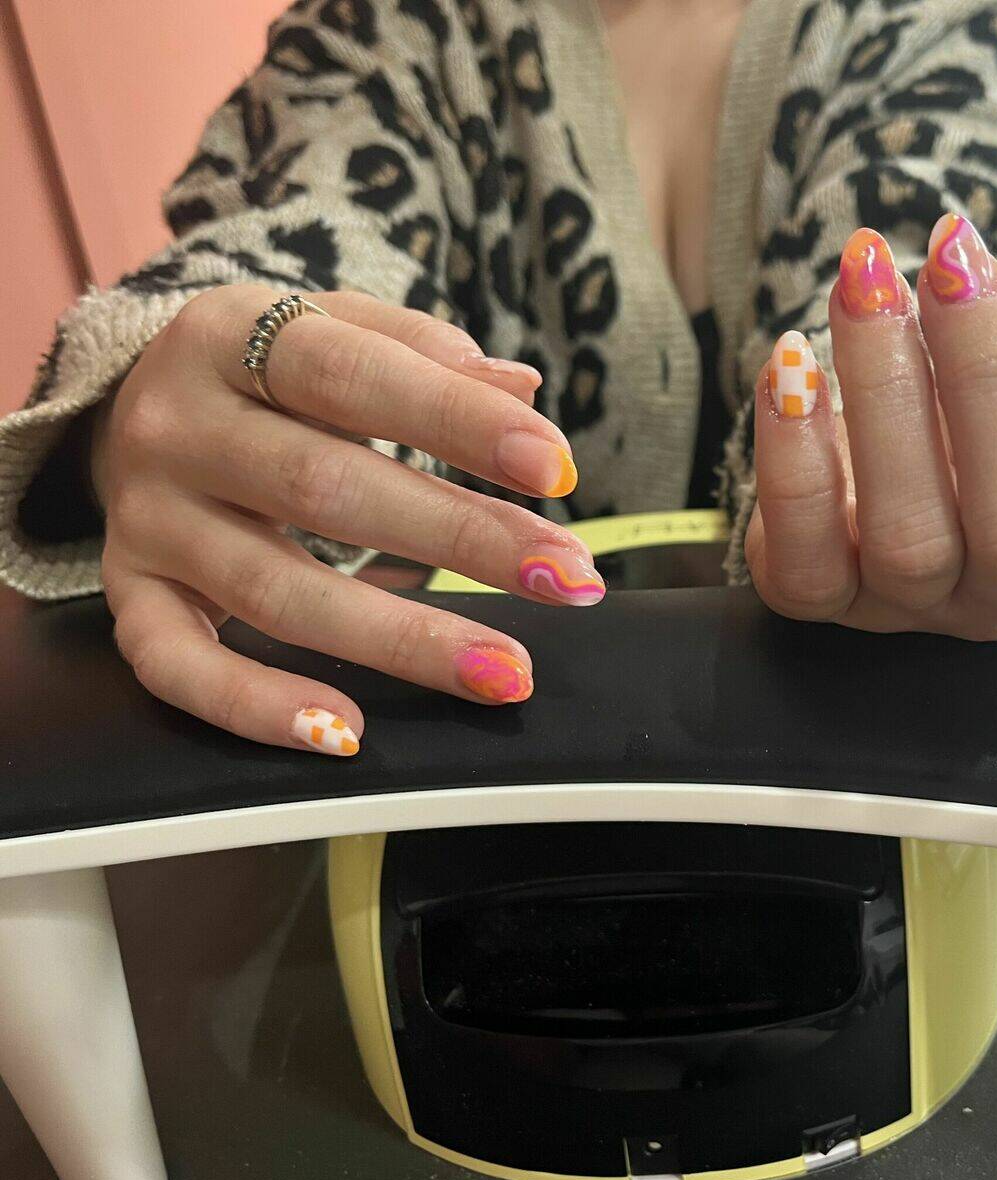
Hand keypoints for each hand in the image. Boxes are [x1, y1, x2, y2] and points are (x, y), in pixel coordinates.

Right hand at [94, 285, 604, 755]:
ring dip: (402, 641)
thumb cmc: (273, 374)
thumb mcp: (336, 331)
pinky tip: (346, 734)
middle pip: (323, 488)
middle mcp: (174, 425)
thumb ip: (424, 353)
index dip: (456, 420)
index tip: (556, 468)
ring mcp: (144, 518)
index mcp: (229, 334)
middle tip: (569, 579)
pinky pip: (175, 665)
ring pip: (275, 591)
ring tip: (505, 673)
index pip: (350, 373)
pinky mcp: (129, 592)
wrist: (135, 404)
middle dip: (463, 538)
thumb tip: (523, 387)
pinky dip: (254, 706)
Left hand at [745, 206, 996, 638]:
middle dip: (992, 378)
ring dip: (887, 394)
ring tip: (867, 281)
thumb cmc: (995, 430)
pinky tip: (792, 361)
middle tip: (955, 254)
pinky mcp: (817, 597)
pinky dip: (793, 460)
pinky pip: (801, 563)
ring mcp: (910, 608)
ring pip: (910, 536)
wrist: (883, 474)